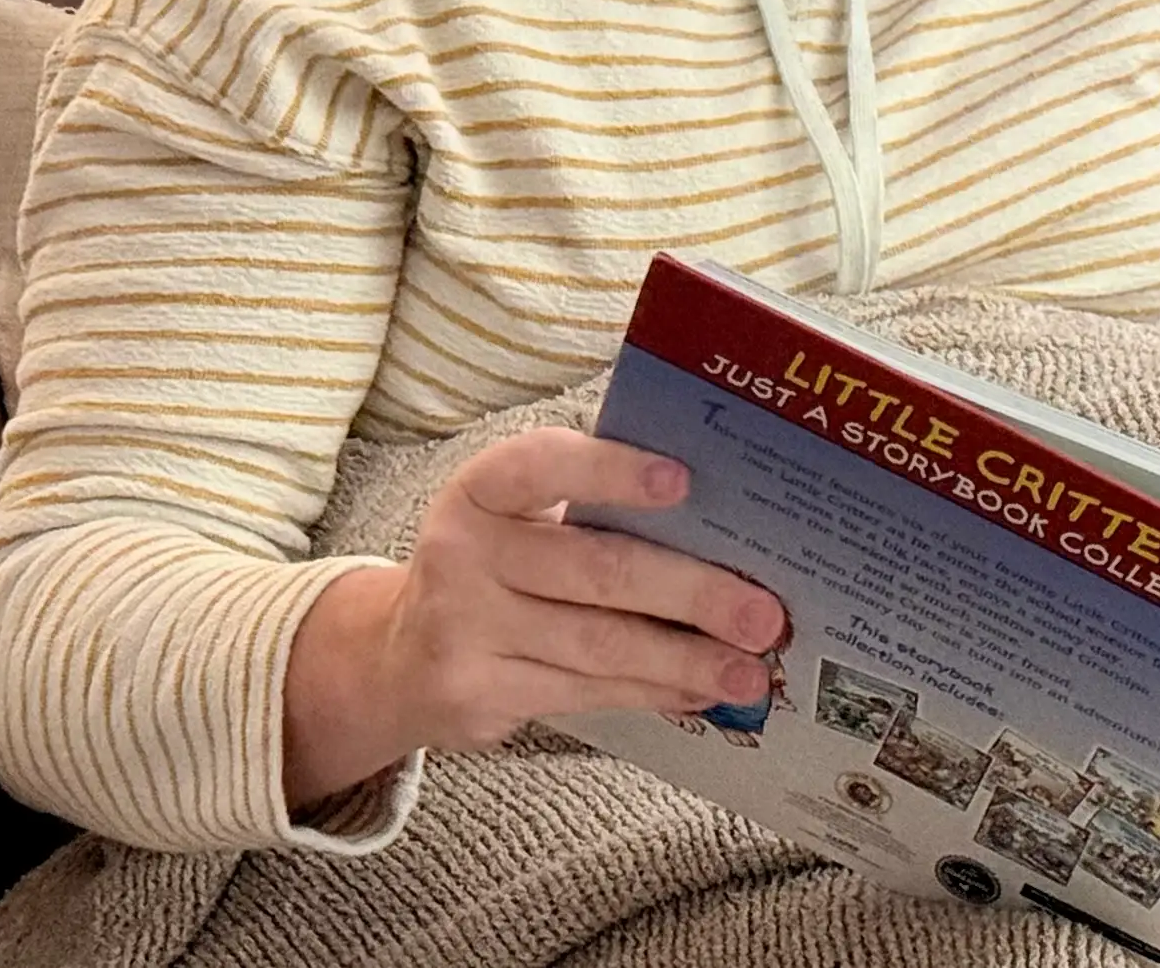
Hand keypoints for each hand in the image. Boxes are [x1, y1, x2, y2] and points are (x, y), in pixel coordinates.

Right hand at [284, 429, 785, 804]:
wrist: (396, 657)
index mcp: (483, 488)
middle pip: (596, 571)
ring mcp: (464, 629)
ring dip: (686, 660)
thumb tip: (724, 525)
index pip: (545, 466)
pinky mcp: (476, 695)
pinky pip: (583, 693)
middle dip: (692, 593)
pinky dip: (651, 693)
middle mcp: (463, 552)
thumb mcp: (521, 518)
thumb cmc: (497, 565)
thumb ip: (596, 506)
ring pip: (598, 646)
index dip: (612, 472)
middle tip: (763, 614)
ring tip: (750, 672)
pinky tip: (699, 693)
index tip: (683, 481)